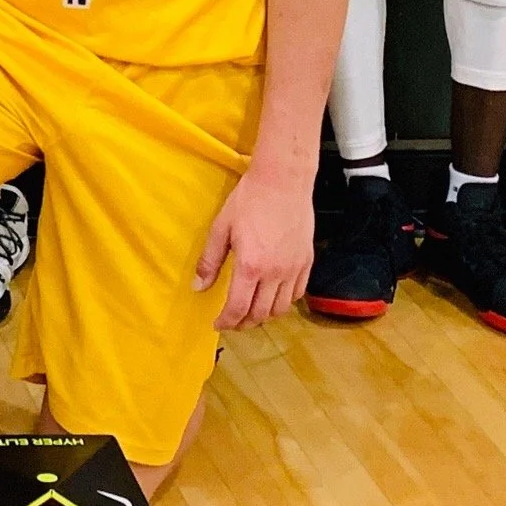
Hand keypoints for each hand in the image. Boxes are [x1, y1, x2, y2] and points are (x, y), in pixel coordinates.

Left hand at [195, 164, 313, 329]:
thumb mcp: (221, 227)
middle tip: (233, 320)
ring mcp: (293, 269)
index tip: (219, 325)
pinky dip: (284, 302)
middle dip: (244, 323)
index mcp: (250, 266)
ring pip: (281, 309)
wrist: (283, 180)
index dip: (227, 321)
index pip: (238, 308)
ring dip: (265, 316)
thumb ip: (210, 260)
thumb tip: (198, 286)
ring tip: (252, 311)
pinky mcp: (307, 261)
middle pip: (260, 314)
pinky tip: (274, 296)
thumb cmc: (250, 199)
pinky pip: (297, 294)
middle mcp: (275, 273)